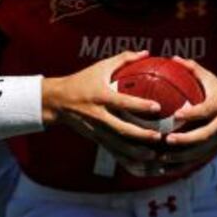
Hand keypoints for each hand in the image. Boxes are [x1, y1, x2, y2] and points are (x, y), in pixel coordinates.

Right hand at [42, 51, 161, 160]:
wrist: (57, 102)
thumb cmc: (82, 81)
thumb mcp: (100, 67)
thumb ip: (124, 59)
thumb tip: (146, 52)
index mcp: (100, 96)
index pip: (122, 102)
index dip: (139, 105)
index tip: (157, 107)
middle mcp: (98, 115)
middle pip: (121, 129)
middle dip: (141, 135)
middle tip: (159, 137)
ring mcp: (96, 130)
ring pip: (117, 145)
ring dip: (136, 152)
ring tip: (154, 154)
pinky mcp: (95, 139)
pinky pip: (113, 152)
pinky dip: (127, 159)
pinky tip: (141, 164)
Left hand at [160, 59, 216, 164]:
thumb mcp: (214, 81)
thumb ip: (194, 69)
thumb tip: (173, 58)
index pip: (205, 111)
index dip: (192, 113)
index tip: (176, 114)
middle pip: (204, 136)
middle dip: (186, 140)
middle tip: (167, 140)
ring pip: (200, 153)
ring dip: (181, 158)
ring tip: (161, 158)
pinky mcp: (215, 152)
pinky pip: (198, 162)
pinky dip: (182, 167)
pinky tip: (164, 170)